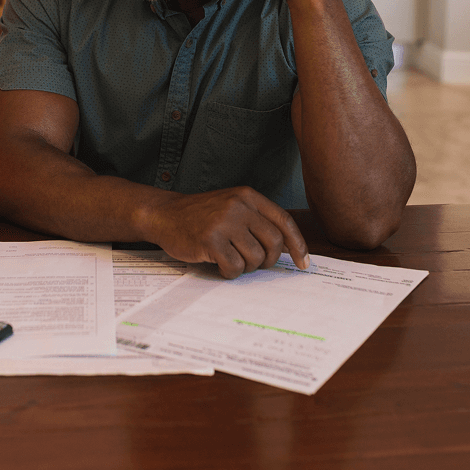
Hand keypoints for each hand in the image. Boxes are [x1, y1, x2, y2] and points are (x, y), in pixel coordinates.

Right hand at [142, 186, 308, 278]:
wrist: (165, 214)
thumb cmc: (201, 215)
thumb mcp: (231, 206)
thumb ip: (256, 220)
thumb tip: (288, 249)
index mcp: (247, 196)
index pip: (284, 221)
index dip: (298, 244)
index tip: (304, 263)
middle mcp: (238, 206)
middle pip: (273, 243)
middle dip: (268, 260)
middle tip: (254, 263)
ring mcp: (223, 222)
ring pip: (255, 258)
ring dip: (246, 267)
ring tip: (231, 259)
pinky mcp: (210, 241)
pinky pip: (234, 267)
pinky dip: (230, 273)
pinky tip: (219, 265)